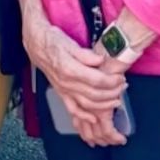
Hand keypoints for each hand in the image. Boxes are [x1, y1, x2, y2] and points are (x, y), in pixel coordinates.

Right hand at [22, 13, 126, 145]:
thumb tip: (100, 61)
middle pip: (94, 94)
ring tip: (116, 100)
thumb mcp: (70, 43)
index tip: (121, 77)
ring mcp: (63, 90)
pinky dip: (83, 116)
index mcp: (70, 68)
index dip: (112, 81)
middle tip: (123, 87)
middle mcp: (66, 82)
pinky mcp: (61, 93)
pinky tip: (94, 118)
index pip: (97, 80)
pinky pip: (72, 109)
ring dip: (103, 105)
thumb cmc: (53, 40)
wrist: (36, 44)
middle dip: (112, 93)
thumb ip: (86, 54)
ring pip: (86, 104)